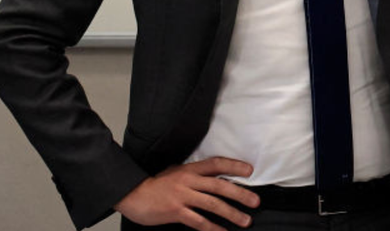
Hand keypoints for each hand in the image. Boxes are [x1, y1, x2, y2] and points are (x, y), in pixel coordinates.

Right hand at [114, 157, 258, 230]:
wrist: (133, 195)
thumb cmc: (156, 185)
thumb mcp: (176, 173)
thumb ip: (194, 175)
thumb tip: (215, 177)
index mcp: (190, 170)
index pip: (216, 164)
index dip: (234, 166)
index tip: (250, 171)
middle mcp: (188, 181)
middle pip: (219, 186)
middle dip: (240, 194)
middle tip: (256, 201)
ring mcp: (182, 197)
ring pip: (212, 204)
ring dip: (231, 213)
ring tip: (245, 220)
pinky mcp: (176, 212)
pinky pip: (198, 221)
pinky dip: (212, 228)